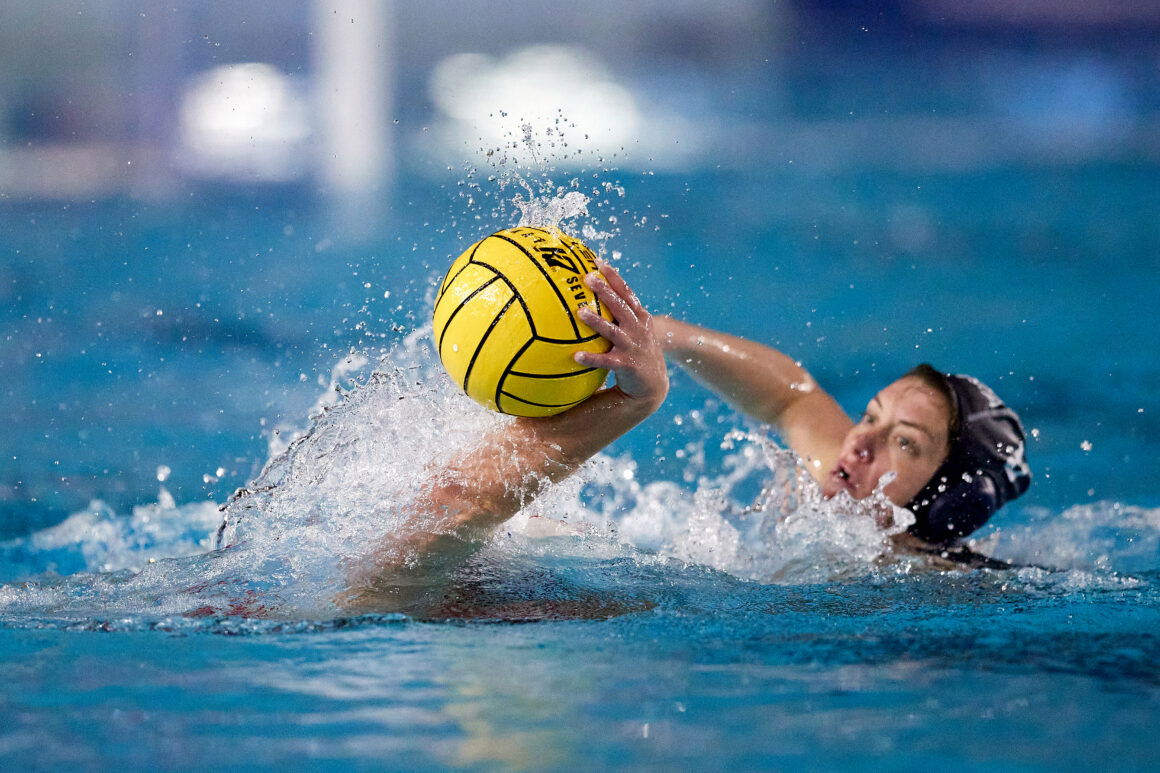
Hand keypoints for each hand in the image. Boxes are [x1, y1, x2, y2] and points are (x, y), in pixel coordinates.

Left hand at [574, 259, 668, 409]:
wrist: (654, 385)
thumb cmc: (638, 354)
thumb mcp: (635, 332)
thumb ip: (619, 317)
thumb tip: (592, 303)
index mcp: (640, 317)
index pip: (626, 292)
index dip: (613, 277)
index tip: (598, 262)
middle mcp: (638, 329)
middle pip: (620, 305)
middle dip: (604, 290)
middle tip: (587, 278)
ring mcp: (633, 346)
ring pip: (612, 330)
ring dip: (596, 320)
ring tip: (580, 312)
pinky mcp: (627, 365)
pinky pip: (605, 361)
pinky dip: (592, 358)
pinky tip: (577, 356)